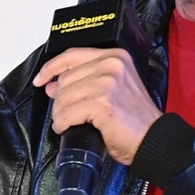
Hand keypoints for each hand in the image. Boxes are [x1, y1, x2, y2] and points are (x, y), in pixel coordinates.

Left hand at [31, 47, 159, 164]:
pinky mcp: (102, 103)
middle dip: (59, 99)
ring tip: (69, 122)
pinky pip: (67, 114)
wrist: (154, 139)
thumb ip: (85, 80)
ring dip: (60, 114)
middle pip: (65, 79)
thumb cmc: (136, 119)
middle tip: (67, 113)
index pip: (72, 55)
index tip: (41, 79)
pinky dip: (62, 123)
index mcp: (115, 57)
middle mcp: (111, 65)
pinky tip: (67, 127)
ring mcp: (107, 83)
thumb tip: (52, 84)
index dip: (51, 68)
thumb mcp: (113, 89)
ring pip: (63, 97)